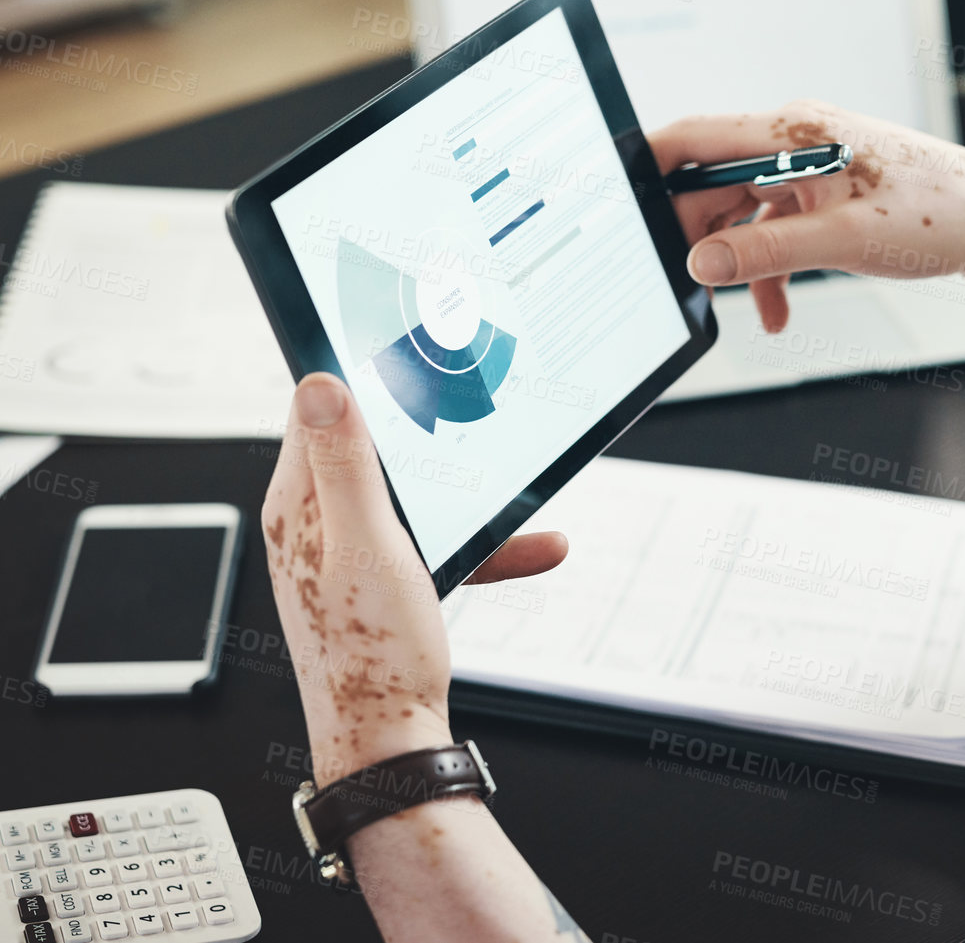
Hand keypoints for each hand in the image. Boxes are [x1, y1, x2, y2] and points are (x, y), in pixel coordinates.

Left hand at [261, 373, 567, 784]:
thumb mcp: (368, 545)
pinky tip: (534, 546)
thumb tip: (321, 383)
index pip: (317, 409)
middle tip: (476, 415)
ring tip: (522, 499)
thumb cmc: (374, 654)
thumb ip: (347, 463)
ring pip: (414, 495)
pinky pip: (433, 540)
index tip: (410, 355)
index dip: (362, 377)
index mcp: (298, 505)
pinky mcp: (378, 577)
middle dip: (431, 435)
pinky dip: (479, 542)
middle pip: (374, 447)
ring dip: (469, 497)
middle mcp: (314, 522)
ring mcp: (346, 550)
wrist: (389, 741)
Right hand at [653, 99, 964, 331]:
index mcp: (794, 131)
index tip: (617, 201)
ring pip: (744, 212)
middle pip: (713, 182)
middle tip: (689, 284)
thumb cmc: (936, 215)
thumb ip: (767, 251)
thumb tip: (703, 263)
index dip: (648, 165)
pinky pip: (776, 229)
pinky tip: (777, 313)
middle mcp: (796, 140)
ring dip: (739, 262)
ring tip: (748, 311)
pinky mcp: (825, 193)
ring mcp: (810, 167)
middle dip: (698, 234)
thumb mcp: (845, 241)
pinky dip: (771, 268)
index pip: (696, 136)